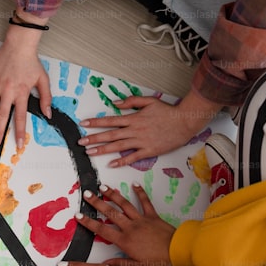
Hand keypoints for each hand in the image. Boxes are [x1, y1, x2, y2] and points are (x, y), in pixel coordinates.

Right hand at [0, 34, 50, 150]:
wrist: (19, 44)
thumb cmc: (31, 61)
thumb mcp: (43, 80)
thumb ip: (45, 98)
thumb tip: (47, 114)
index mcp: (22, 93)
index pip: (20, 117)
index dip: (20, 132)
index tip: (19, 144)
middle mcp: (8, 91)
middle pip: (2, 116)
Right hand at [78, 185, 174, 265]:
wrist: (178, 252)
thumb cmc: (158, 261)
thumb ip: (119, 264)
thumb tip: (104, 265)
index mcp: (124, 241)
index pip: (102, 230)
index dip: (89, 222)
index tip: (78, 215)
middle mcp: (130, 227)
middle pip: (110, 213)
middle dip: (97, 202)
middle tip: (86, 193)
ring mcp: (141, 220)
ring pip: (124, 205)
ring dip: (113, 195)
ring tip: (103, 186)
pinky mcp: (153, 216)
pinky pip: (145, 202)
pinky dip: (140, 192)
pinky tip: (134, 184)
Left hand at [79, 92, 221, 166]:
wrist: (184, 122)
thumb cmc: (167, 111)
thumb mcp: (149, 101)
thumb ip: (131, 101)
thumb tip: (115, 103)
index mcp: (134, 118)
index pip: (110, 120)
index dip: (95, 122)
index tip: (83, 123)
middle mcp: (135, 130)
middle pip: (110, 135)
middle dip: (94, 138)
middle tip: (80, 142)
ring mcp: (141, 141)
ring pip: (118, 147)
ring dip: (102, 150)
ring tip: (90, 153)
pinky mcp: (149, 151)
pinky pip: (133, 157)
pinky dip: (121, 161)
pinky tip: (111, 164)